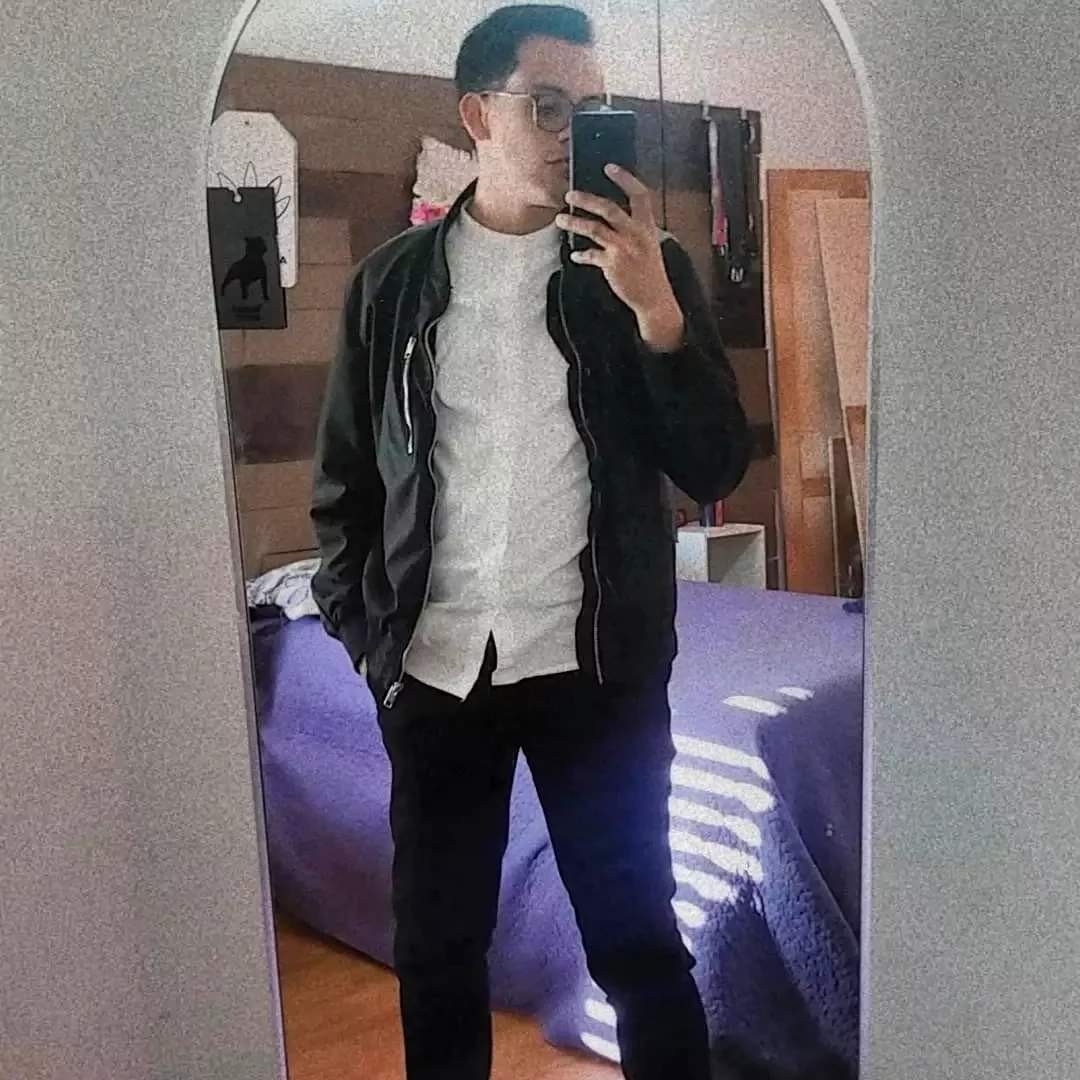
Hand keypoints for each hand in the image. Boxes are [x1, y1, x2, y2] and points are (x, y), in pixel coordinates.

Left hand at [555, 164, 685, 350]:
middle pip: (609, 208)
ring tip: (560, 219)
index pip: (639, 194)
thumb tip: (611, 219)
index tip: (610, 167)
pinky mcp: (612, 265)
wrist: (654, 298)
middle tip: (570, 195)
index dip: (625, 179)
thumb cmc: (650, 272)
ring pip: (594, 228)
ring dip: (574, 223)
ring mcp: (623, 249)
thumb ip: (633, 229)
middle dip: (586, 199)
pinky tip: (575, 255)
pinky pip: (590, 255)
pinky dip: (581, 255)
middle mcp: (635, 234)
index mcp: (647, 226)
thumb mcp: (649, 244)